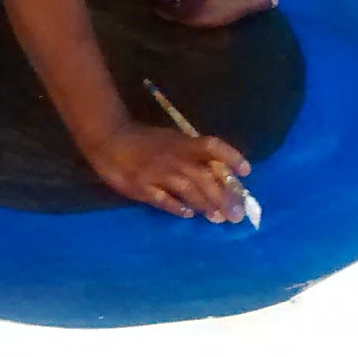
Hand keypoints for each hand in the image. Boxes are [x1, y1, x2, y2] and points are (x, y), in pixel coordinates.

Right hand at [87, 123, 252, 221]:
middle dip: (222, 195)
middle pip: (204, 176)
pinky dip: (176, 206)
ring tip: (218, 218)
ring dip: (205, 204)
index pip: (212, 146)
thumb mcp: (172, 140)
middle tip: (236, 214)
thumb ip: (192, 154)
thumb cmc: (145, 140)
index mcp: (182, 143)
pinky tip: (188, 215)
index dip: (230, 156)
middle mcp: (174, 157)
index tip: (247, 171)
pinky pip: (162, 199)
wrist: (110, 138)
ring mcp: (157, 172)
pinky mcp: (141, 186)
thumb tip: (219, 173)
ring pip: (187, 189)